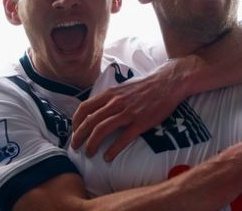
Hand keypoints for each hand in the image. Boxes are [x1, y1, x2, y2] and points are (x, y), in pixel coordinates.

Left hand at [71, 58, 194, 160]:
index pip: (85, 108)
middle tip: (75, 147)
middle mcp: (116, 102)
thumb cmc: (145, 86)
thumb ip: (109, 97)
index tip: (74, 131)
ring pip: (102, 129)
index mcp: (110, 93)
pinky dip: (112, 150)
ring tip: (89, 153)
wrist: (167, 83)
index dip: (76, 122)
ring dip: (92, 144)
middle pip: (90, 121)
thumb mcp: (122, 87)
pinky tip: (108, 157)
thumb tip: (95, 109)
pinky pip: (123, 138)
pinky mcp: (141, 122)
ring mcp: (128, 112)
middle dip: (79, 136)